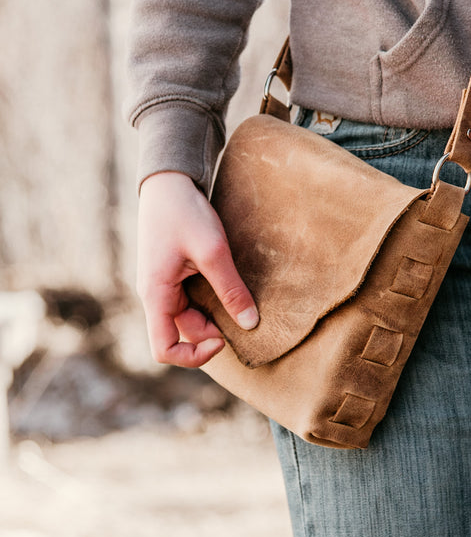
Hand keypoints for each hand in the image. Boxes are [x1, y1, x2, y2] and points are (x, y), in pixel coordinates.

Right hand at [137, 171, 258, 367]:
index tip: (222, 338)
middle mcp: (155, 296)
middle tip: (242, 311)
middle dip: (213, 330)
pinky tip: (227, 285)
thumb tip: (250, 324)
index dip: (194, 356)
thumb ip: (231, 290)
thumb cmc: (184, 212)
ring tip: (237, 295)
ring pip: (189, 317)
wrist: (169, 181)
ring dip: (213, 314)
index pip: (164, 350)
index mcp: (156, 295)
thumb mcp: (213, 252)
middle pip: (182, 334)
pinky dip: (210, 300)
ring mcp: (162, 286)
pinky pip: (190, 300)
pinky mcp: (172, 276)